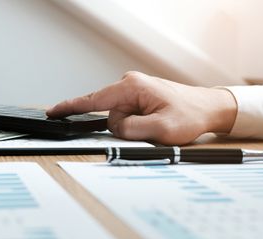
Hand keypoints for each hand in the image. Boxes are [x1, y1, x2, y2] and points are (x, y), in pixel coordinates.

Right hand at [46, 71, 236, 144]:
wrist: (208, 108)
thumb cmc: (190, 115)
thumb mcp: (161, 129)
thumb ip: (131, 130)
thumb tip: (115, 128)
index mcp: (132, 87)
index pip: (94, 100)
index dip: (71, 107)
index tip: (53, 112)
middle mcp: (130, 84)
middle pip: (110, 115)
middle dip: (124, 128)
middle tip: (150, 129)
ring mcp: (134, 90)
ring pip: (119, 118)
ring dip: (133, 127)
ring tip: (157, 125)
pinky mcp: (138, 97)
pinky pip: (127, 115)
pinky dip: (135, 124)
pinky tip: (151, 124)